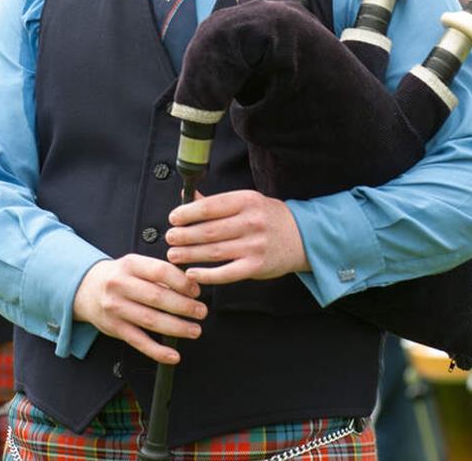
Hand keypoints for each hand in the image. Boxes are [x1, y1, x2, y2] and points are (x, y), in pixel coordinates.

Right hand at [71, 255, 205, 364]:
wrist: (86, 288)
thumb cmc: (119, 276)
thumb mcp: (136, 265)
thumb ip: (159, 273)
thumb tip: (190, 286)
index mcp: (130, 265)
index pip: (160, 271)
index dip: (182, 282)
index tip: (196, 290)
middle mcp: (120, 285)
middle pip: (157, 297)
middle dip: (184, 306)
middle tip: (201, 312)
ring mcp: (116, 308)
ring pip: (150, 320)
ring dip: (176, 328)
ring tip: (194, 330)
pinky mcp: (114, 328)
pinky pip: (139, 342)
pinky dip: (157, 351)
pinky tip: (172, 355)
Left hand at [165, 189, 307, 284]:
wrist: (302, 237)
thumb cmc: (268, 217)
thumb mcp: (247, 202)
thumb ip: (217, 202)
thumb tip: (187, 196)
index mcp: (246, 201)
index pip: (210, 206)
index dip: (187, 213)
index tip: (173, 219)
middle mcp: (251, 222)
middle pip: (209, 230)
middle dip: (184, 235)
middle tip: (169, 238)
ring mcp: (254, 246)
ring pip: (214, 251)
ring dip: (189, 254)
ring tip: (173, 254)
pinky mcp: (256, 267)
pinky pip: (226, 273)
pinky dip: (207, 274)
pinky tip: (192, 273)